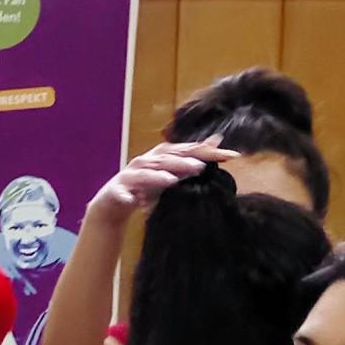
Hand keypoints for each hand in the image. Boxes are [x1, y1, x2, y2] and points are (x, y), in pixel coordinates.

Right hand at [88, 137, 237, 216]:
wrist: (112, 205)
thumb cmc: (145, 187)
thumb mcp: (171, 172)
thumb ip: (192, 157)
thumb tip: (217, 139)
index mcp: (160, 156)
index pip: (187, 151)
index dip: (208, 152)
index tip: (232, 156)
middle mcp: (145, 162)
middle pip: (166, 158)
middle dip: (183, 161)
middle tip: (202, 166)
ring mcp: (129, 177)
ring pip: (144, 173)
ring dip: (157, 176)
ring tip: (171, 180)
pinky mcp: (116, 192)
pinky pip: (122, 194)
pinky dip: (127, 197)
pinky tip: (134, 201)